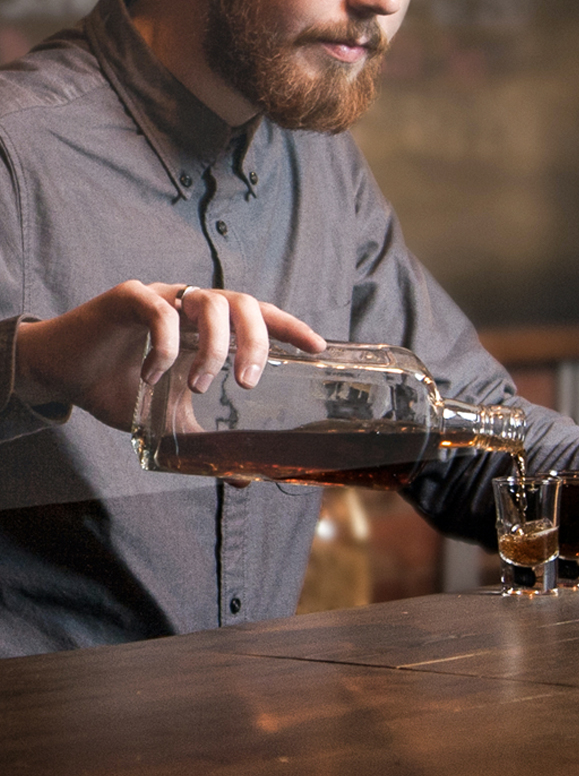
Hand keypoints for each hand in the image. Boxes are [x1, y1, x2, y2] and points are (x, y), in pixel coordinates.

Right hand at [14, 281, 325, 431]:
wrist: (62, 374)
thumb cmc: (120, 389)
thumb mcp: (171, 422)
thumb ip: (206, 442)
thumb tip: (244, 479)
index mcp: (209, 327)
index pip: (261, 316)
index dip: (290, 327)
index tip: (319, 348)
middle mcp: (192, 305)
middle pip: (243, 302)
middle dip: (255, 342)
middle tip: (248, 384)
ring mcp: (163, 297)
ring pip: (209, 301)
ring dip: (213, 347)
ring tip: (200, 386)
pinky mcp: (129, 296)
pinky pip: (159, 310)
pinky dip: (163, 348)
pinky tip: (151, 379)